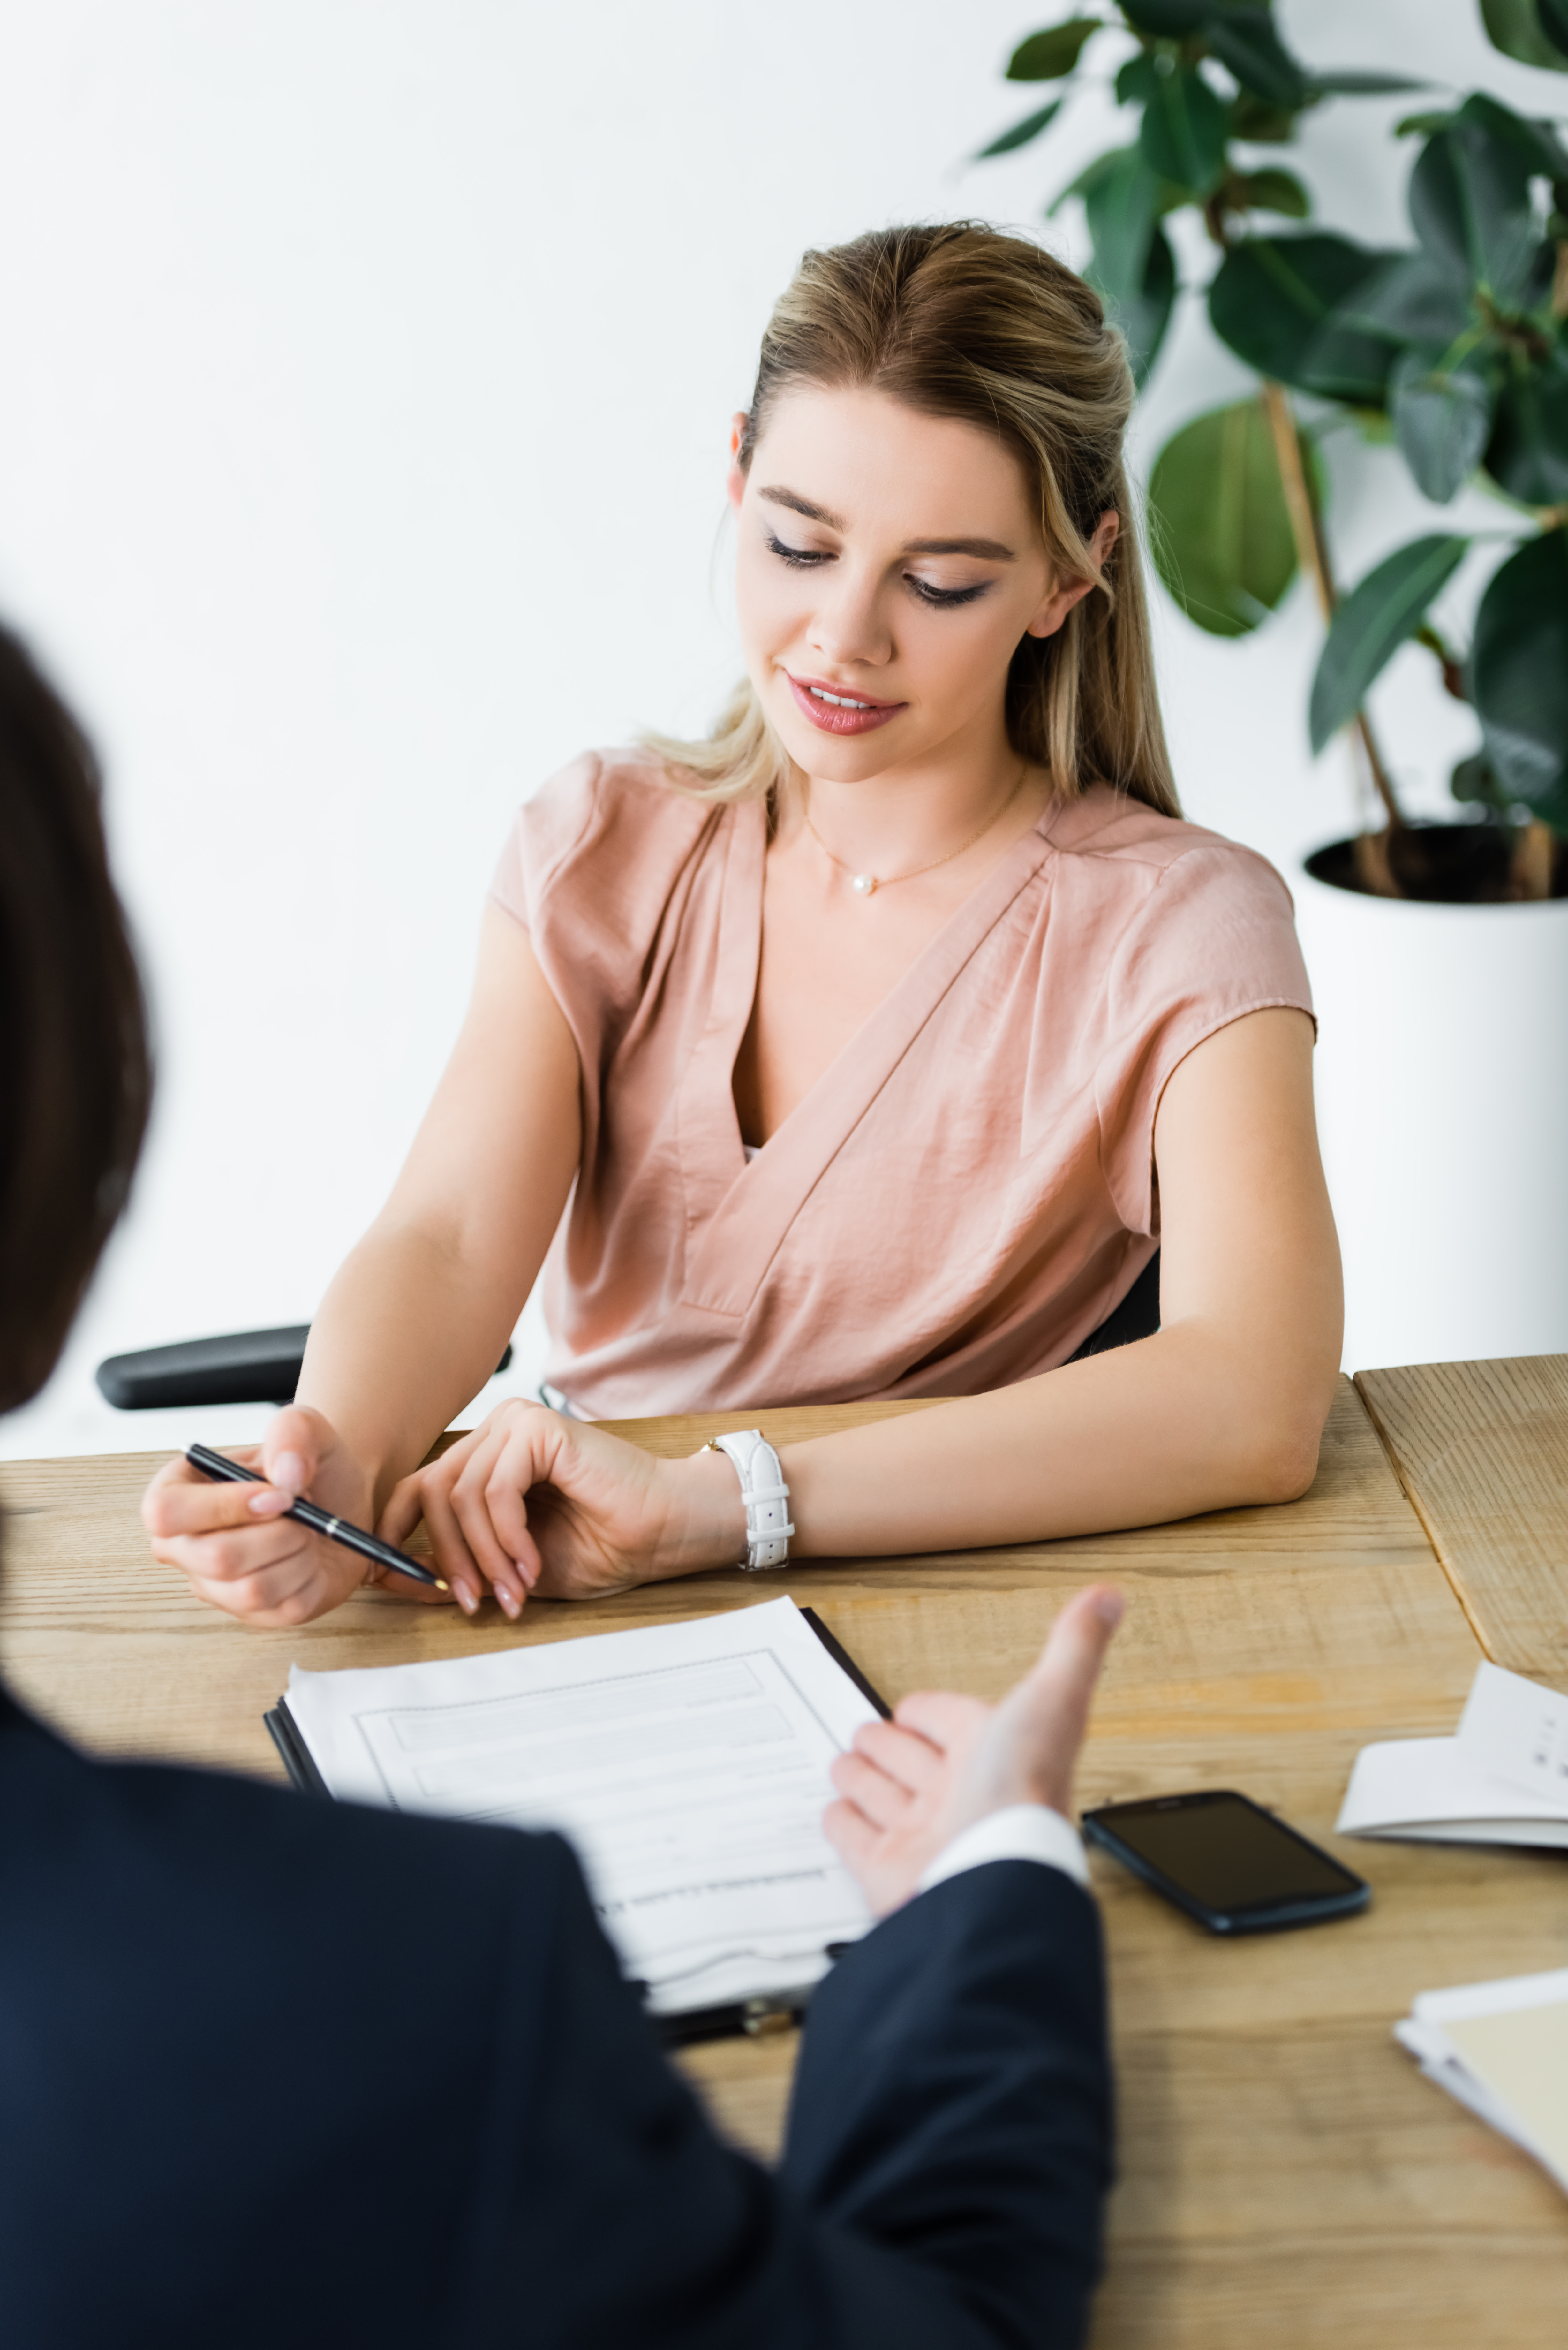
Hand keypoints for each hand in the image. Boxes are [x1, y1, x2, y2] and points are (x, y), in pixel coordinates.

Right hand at [141, 1407, 435, 1626]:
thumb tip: (285, 1478)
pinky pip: (282, 1609)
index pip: (165, 1513)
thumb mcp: (305, 1429)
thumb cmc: (307, 1467)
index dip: (224, 1506)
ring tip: (306, 1531)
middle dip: (278, 1532)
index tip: (278, 1496)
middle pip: (215, 1557)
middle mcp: (183, 1546)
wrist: (341, 1502)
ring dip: (298, 1554)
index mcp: (177, 1494)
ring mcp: (214, 1587)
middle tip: (302, 1511)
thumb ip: (292, 1433)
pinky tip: (311, 1557)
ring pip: (250, 1589)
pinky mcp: (252, 1614)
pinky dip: (312, 1578)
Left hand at [378, 1400, 745, 1617]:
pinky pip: (495, 1490)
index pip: (414, 1488)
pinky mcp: (537, 1427)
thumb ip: (454, 1569)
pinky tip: (531, 1564)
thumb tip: (386, 1579)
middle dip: (448, 1558)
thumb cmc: (599, 1547)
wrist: (664, 1531)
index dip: (393, 1533)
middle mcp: (495, 1433)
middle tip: (473, 1603)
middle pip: (431, 1493)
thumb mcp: (508, 1569)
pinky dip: (507, 1537)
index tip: (388, 1580)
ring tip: (514, 1592)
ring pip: (459, 1495)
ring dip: (483, 1556)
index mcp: (485, 1458)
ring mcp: (515, 1424)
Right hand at [824, 1583, 1122, 1915]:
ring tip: (846, 1763)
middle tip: (870, 1735)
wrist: (992, 1874)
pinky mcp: (885, 1867)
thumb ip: (1075, 1646)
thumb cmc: (1024, 1788)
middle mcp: (958, 1793)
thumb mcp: (1055, 1697)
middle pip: (911, 1761)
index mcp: (992, 1753)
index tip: (912, 1708)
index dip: (930, 1713)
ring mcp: (920, 1832)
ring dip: (862, 1778)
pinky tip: (837, 1811)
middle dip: (888, 1744)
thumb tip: (1110, 1598)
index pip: (950, 1724)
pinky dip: (842, 1823)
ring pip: (881, 1795)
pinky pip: (855, 1839)